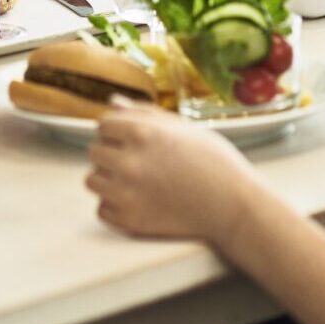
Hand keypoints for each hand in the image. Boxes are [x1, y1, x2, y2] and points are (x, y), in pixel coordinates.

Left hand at [86, 106, 259, 246]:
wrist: (232, 205)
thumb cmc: (212, 160)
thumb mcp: (181, 127)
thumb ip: (142, 113)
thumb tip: (111, 103)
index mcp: (141, 132)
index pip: (103, 125)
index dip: (119, 131)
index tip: (137, 140)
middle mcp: (128, 162)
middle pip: (94, 152)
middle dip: (112, 153)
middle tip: (140, 161)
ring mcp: (126, 194)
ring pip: (92, 180)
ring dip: (109, 179)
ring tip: (137, 180)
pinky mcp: (129, 221)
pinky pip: (102, 209)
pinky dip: (116, 205)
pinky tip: (140, 200)